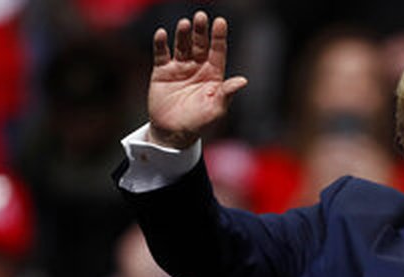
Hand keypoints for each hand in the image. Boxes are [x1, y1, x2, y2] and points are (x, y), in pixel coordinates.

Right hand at [147, 12, 247, 148]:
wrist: (173, 133)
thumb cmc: (199, 122)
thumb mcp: (216, 109)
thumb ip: (227, 93)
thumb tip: (243, 81)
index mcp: (213, 74)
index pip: (217, 51)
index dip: (219, 37)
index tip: (220, 22)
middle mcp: (198, 67)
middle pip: (199, 44)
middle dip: (200, 31)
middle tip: (201, 17)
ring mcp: (180, 67)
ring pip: (182, 46)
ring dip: (183, 34)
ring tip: (185, 24)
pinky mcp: (162, 71)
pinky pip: (162, 54)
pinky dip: (161, 44)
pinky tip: (163, 33)